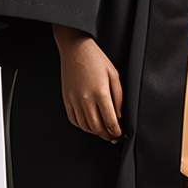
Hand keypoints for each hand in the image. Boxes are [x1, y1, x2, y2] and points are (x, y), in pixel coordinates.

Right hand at [52, 25, 122, 142]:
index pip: (109, 121)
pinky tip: (89, 126)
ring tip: (103, 133)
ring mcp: (74, 101)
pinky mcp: (67, 100)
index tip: (119, 134)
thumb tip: (119, 114)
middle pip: (97, 127)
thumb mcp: (114, 74)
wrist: (75, 49)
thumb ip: (119, 96)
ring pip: (85, 126)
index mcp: (100, 92)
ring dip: (95, 133)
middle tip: (113, 137)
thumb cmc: (95, 59)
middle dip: (107, 135)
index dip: (116, 131)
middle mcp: (86, 99)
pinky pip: (73, 120)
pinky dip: (82, 127)